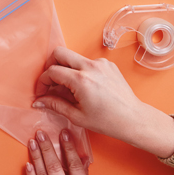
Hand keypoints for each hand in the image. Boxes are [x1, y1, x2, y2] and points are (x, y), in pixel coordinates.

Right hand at [33, 47, 173, 157]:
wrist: (134, 119)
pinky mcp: (108, 64)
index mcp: (82, 80)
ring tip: (69, 88)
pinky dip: (80, 70)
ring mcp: (101, 63)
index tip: (42, 92)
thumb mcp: (77, 116)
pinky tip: (84, 86)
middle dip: (50, 65)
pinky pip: (86, 62)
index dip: (42, 81)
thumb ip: (55, 105)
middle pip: (59, 53)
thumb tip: (38, 101)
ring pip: (73, 57)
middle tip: (50, 80)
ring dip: (66, 68)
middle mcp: (91, 67)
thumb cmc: (108, 121)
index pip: (52, 71)